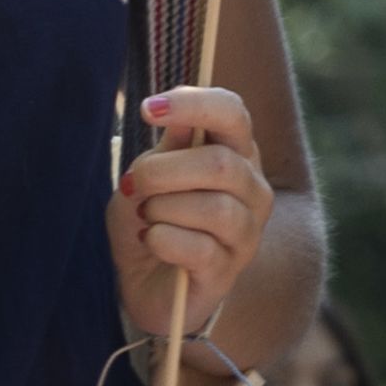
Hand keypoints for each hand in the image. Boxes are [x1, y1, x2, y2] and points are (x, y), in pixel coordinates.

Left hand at [113, 87, 274, 344]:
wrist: (142, 281)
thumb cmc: (149, 219)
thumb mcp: (149, 175)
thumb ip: (167, 148)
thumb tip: (176, 116)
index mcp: (235, 153)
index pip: (233, 113)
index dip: (193, 105)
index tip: (147, 109)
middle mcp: (252, 190)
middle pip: (221, 164)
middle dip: (163, 171)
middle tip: (133, 185)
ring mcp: (247, 233)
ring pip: (212, 208)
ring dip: (162, 209)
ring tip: (147, 218)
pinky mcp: (228, 272)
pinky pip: (199, 248)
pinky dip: (162, 240)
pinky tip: (151, 241)